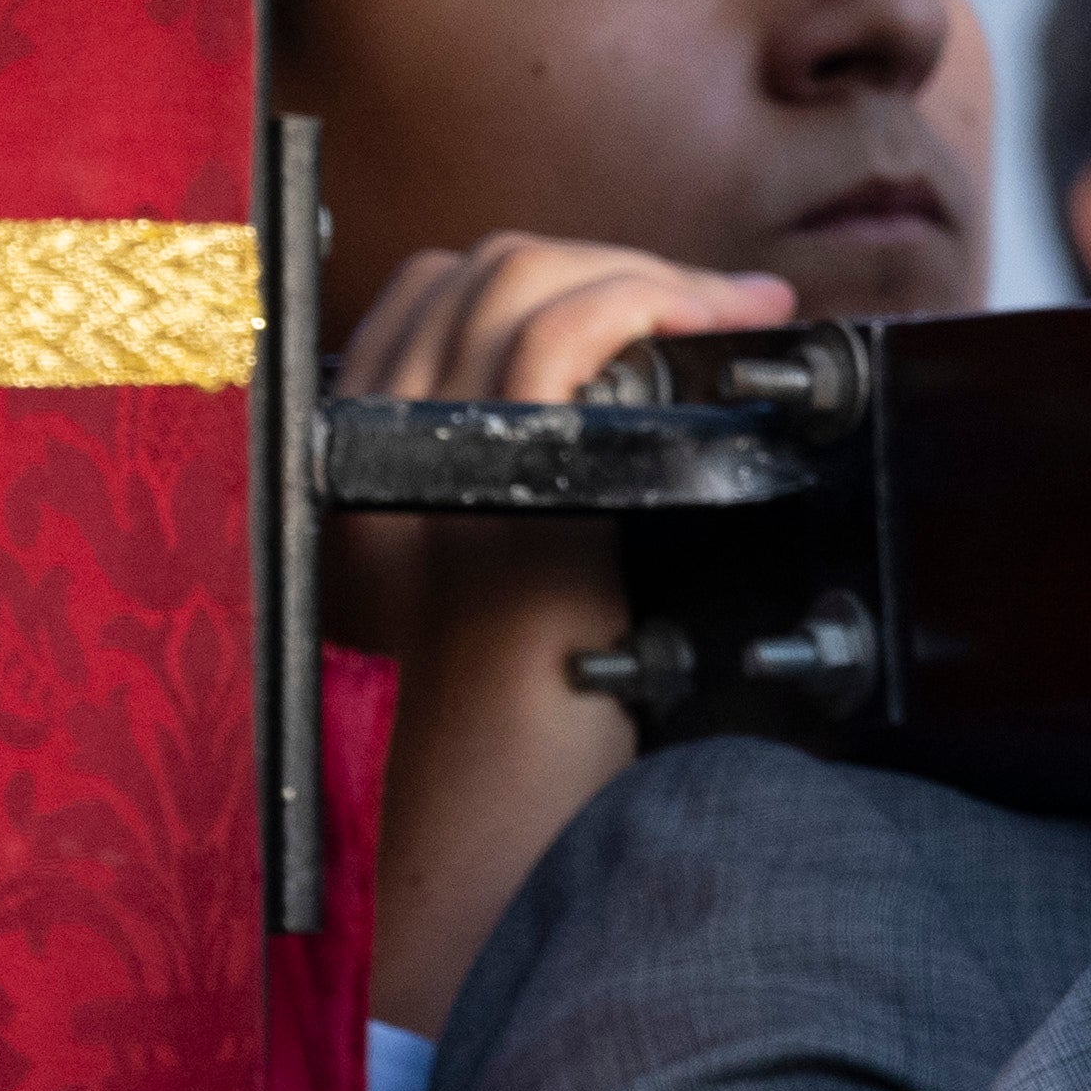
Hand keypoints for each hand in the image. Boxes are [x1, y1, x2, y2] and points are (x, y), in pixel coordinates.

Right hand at [325, 231, 793, 1036]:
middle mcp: (370, 462)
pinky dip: (650, 296)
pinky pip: (557, 340)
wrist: (509, 832)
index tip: (641, 297)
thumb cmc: (531, 728)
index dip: (537, 271)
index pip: (418, 297)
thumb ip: (521, 487)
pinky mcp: (508, 505)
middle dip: (605, 257)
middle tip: (709, 300)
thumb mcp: (501, 583)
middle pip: (470, 269)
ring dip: (645, 267)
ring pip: (514, 278)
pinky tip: (723, 320)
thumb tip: (613, 395)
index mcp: (356, 472)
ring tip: (734, 306)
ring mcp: (429, 476)